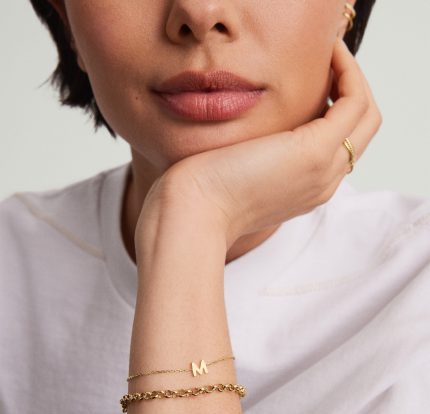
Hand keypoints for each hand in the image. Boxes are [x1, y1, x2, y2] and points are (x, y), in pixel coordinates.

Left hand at [139, 37, 381, 249]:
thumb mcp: (239, 175)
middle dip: (351, 89)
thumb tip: (258, 133)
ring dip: (353, 77)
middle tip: (329, 61)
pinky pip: (354, 102)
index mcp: (306, 188)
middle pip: (362, 130)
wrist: (194, 214)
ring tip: (329, 53)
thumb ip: (259, 158)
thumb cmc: (203, 195)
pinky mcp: (314, 151)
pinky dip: (348, 72)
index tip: (318, 80)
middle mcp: (323, 181)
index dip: (335, 108)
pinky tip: (327, 55)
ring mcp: (323, 168)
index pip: (340, 144)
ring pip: (366, 116)